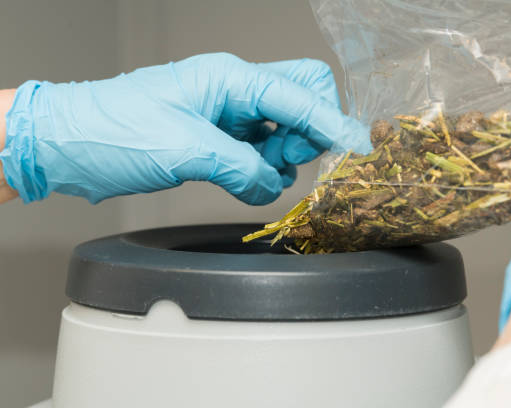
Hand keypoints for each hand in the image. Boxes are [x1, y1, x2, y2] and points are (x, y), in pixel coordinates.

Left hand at [0, 53, 370, 204]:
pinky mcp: (219, 141)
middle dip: (308, 133)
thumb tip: (271, 182)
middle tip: (285, 158)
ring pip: (285, 131)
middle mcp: (235, 93)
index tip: (359, 148)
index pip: (300, 95)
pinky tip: (244, 181)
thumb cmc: (113, 130)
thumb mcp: (184, 149)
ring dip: (282, 159)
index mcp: (230, 79)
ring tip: (254, 172)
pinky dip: (261, 173)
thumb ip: (241, 166)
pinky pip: (261, 155)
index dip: (333, 123)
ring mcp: (228, 117)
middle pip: (303, 100)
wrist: (71, 144)